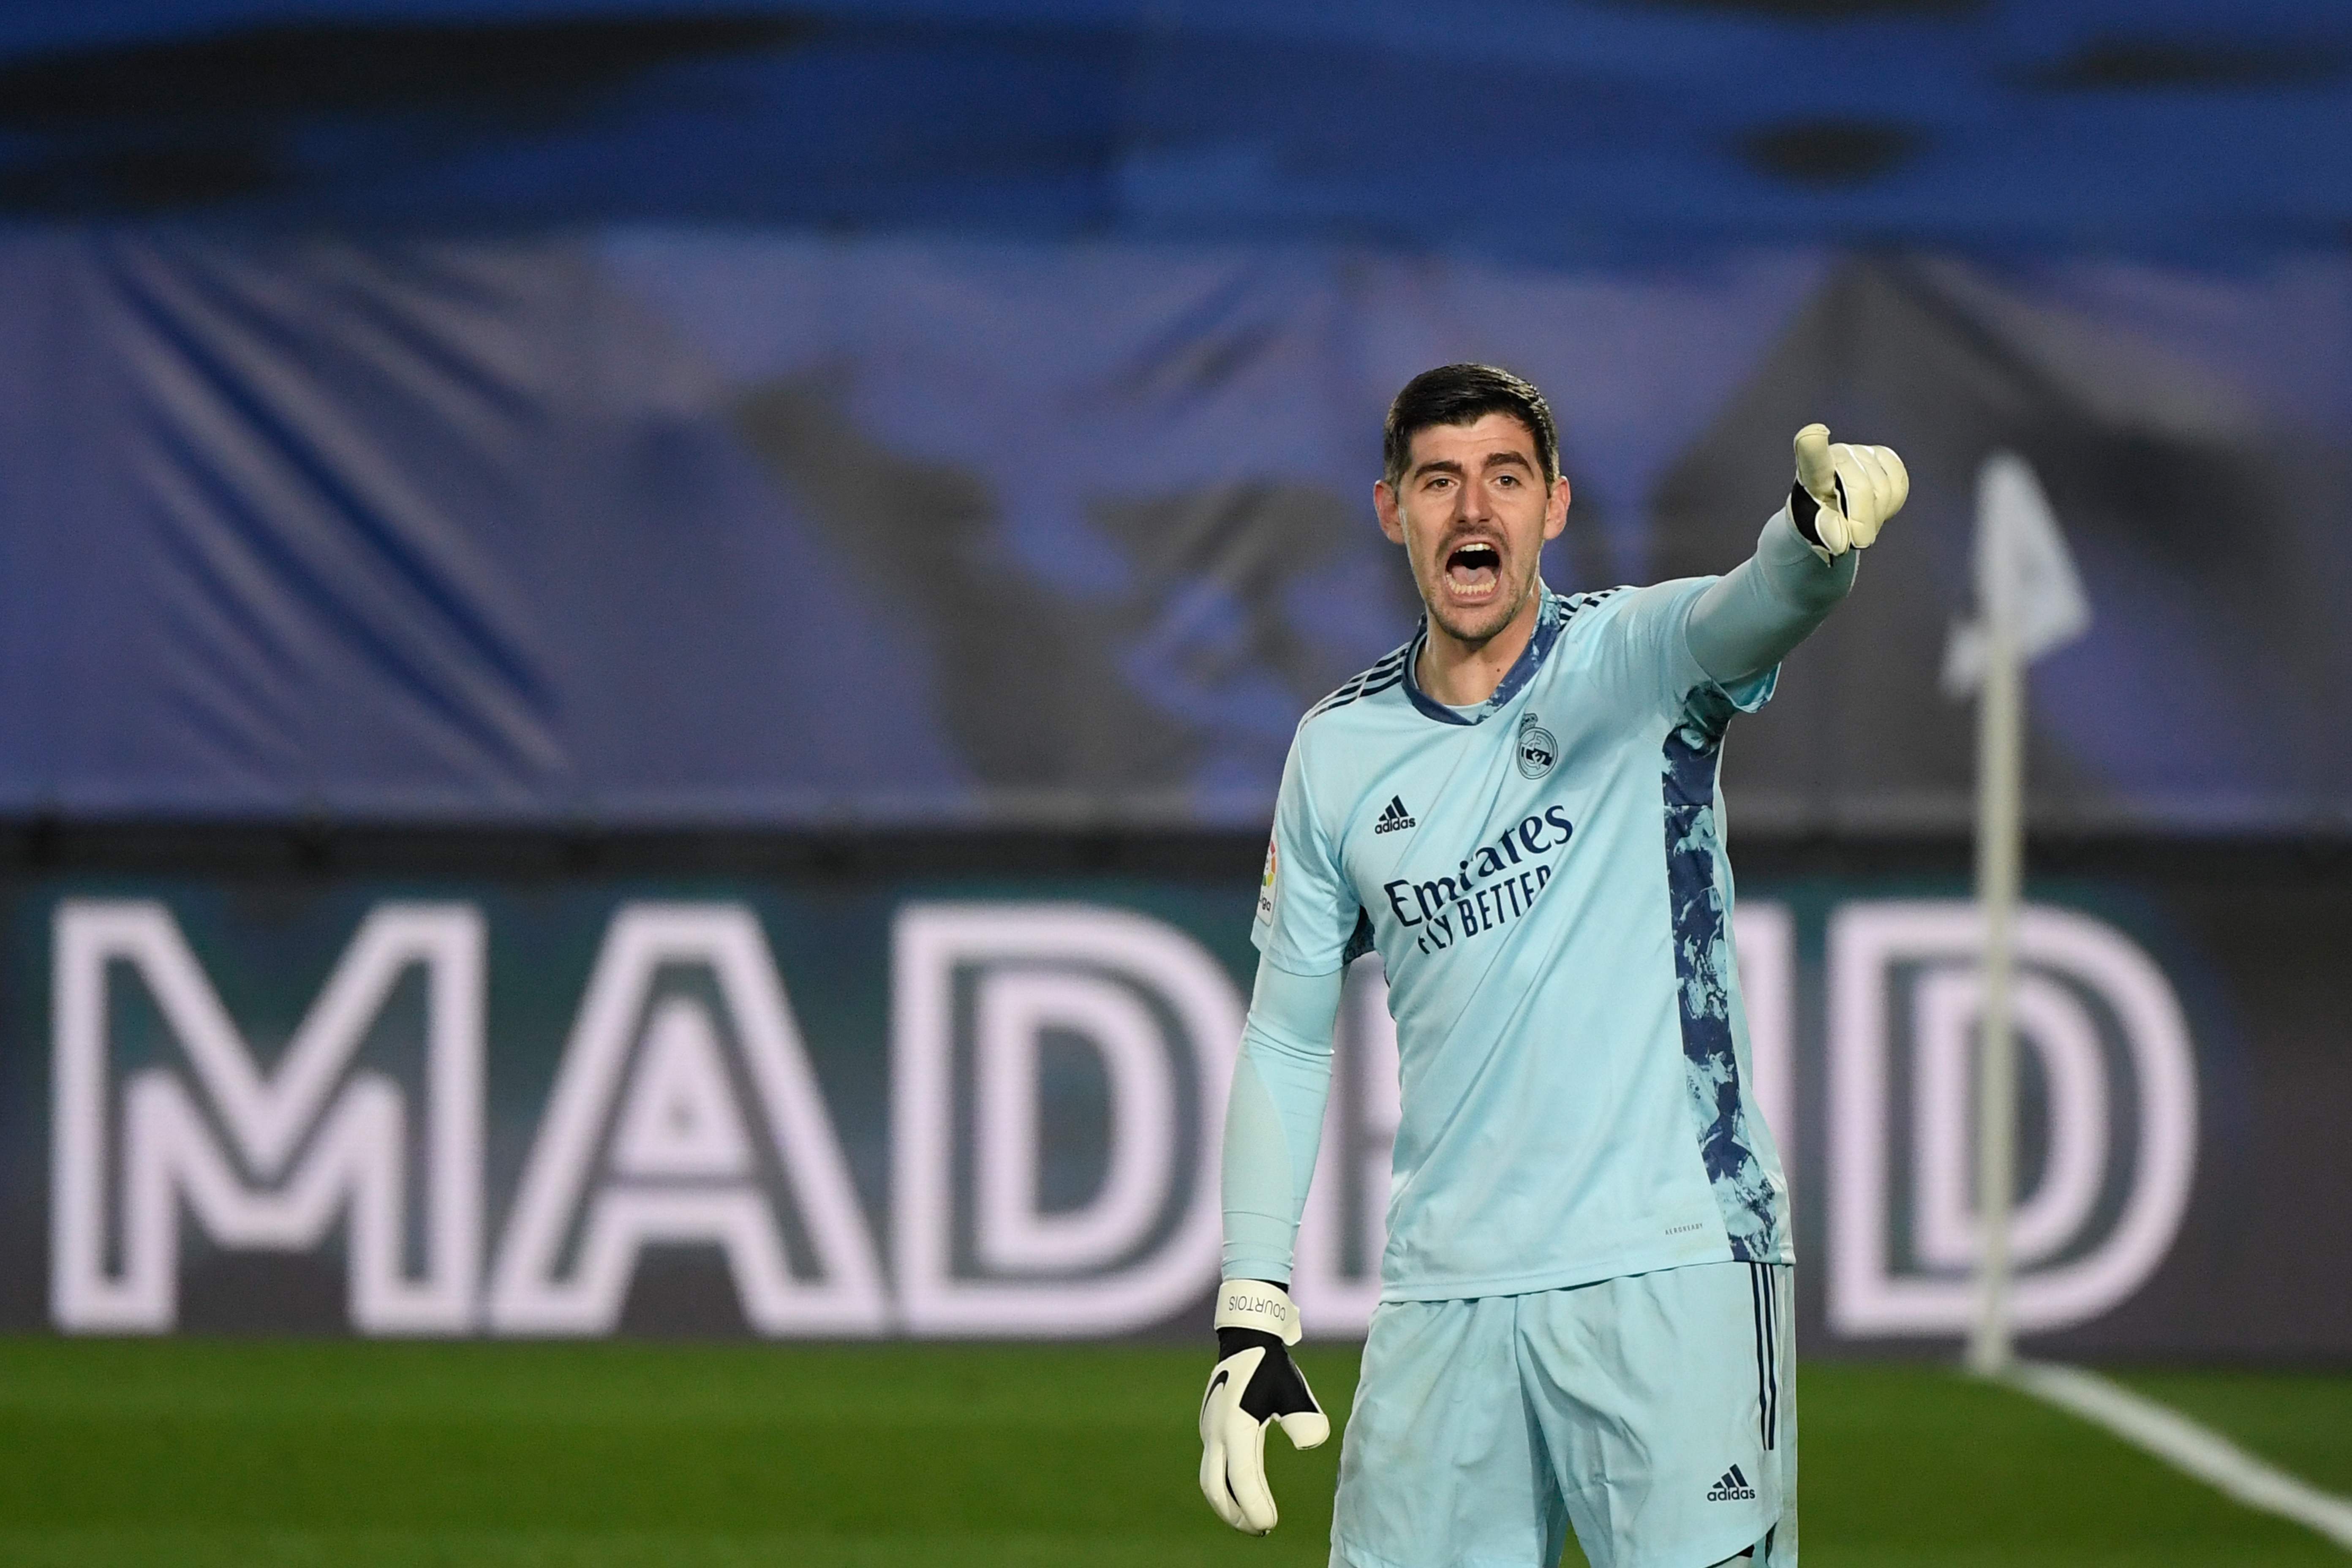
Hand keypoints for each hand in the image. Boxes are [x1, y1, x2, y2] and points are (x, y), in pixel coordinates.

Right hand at [1198, 1280, 1329, 1533]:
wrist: (1245, 1339)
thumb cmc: (1272, 1366)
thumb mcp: (1293, 1388)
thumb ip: (1304, 1417)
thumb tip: (1313, 1442)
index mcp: (1234, 1427)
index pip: (1241, 1478)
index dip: (1254, 1506)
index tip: (1270, 1525)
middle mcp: (1216, 1433)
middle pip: (1216, 1488)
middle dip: (1235, 1514)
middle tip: (1260, 1529)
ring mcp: (1210, 1431)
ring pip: (1212, 1479)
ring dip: (1229, 1503)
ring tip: (1253, 1518)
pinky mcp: (1212, 1429)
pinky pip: (1215, 1466)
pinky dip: (1227, 1486)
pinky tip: (1245, 1491)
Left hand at [1792, 423, 1908, 559]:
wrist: (1830, 508)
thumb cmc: (1817, 518)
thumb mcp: (1814, 530)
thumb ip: (1827, 532)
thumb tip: (1842, 542)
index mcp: (1811, 472)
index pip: (1812, 457)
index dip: (1814, 447)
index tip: (1812, 435)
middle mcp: (1838, 454)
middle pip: (1861, 489)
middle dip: (1862, 520)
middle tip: (1857, 541)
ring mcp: (1862, 452)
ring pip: (1884, 490)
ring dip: (1876, 516)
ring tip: (1861, 522)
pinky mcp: (1884, 455)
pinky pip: (1899, 485)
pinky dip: (1891, 504)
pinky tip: (1875, 507)